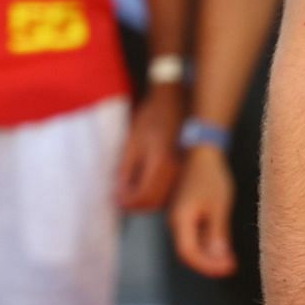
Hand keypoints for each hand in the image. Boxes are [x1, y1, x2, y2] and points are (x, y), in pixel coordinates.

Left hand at [117, 83, 185, 210]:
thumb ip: (126, 169)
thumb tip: (120, 193)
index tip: (116, 198)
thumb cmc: (151, 117)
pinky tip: (148, 183)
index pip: (144, 196)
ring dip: (148, 200)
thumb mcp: (132, 141)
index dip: (127, 201)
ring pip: (165, 199)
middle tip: (122, 197)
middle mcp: (177, 171)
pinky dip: (158, 193)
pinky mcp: (188, 169)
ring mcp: (185, 171)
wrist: (174, 100)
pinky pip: (172, 190)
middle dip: (136, 204)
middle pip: (155, 202)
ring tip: (133, 190)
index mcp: (161, 163)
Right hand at [170, 144, 237, 276]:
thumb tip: (218, 259)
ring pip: (192, 246)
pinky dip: (208, 245)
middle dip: (210, 264)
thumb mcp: (218, 206)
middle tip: (232, 267)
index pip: (188, 253)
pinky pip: (195, 236)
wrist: (202, 153)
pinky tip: (224, 247)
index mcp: (180, 219)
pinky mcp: (187, 215)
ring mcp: (180, 218)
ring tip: (231, 261)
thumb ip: (216, 234)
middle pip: (189, 252)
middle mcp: (176, 222)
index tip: (229, 268)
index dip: (207, 266)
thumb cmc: (210, 176)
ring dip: (210, 256)